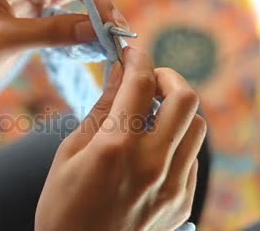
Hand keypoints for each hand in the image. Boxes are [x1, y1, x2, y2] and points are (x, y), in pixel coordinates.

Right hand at [35, 47, 206, 230]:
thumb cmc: (62, 209)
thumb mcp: (68, 155)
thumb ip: (99, 111)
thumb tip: (117, 75)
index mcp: (116, 149)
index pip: (140, 84)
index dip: (137, 58)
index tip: (130, 51)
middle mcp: (152, 165)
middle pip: (186, 99)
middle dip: (168, 77)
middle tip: (148, 79)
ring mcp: (173, 186)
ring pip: (197, 127)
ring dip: (176, 109)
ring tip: (151, 113)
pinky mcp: (182, 201)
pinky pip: (192, 157)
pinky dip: (177, 141)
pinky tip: (153, 148)